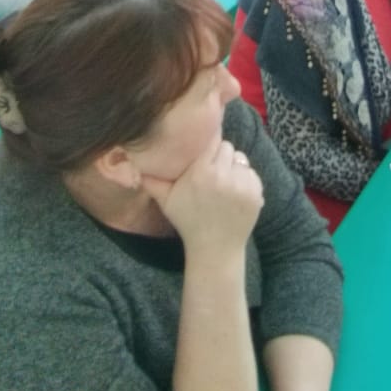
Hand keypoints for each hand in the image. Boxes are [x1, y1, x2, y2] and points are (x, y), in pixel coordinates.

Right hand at [140, 137, 262, 258]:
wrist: (215, 249)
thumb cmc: (188, 222)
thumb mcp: (166, 201)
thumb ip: (152, 180)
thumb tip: (134, 162)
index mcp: (201, 173)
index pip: (212, 141)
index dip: (208, 146)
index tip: (205, 153)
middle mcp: (223, 176)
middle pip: (227, 147)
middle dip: (220, 156)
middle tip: (212, 170)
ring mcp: (242, 185)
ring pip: (241, 159)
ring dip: (233, 167)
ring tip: (224, 182)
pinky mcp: (256, 194)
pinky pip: (252, 173)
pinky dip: (245, 180)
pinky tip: (234, 193)